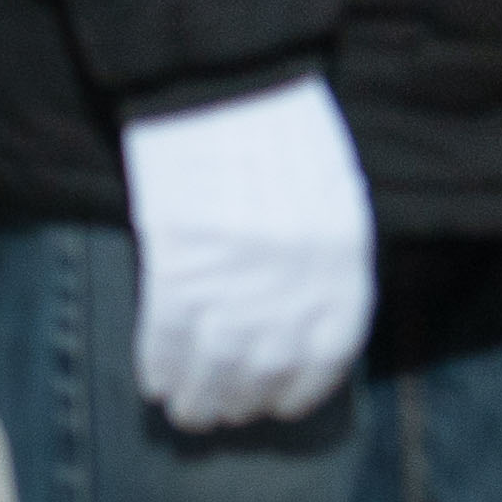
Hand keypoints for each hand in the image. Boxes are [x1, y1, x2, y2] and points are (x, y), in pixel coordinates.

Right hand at [120, 76, 375, 430]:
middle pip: (269, 365)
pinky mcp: (176, 262)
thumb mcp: (335, 194)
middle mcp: (295, 273)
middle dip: (246, 400)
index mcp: (344, 252)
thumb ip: (328, 258)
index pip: (334, 346)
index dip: (308, 385)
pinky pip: (166, 336)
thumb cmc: (287, 132)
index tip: (285, 407)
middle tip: (225, 417)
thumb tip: (308, 320)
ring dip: (200, 398)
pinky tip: (156, 385)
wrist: (230, 85)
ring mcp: (234, 271)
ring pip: (215, 362)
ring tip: (190, 414)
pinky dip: (159, 367)